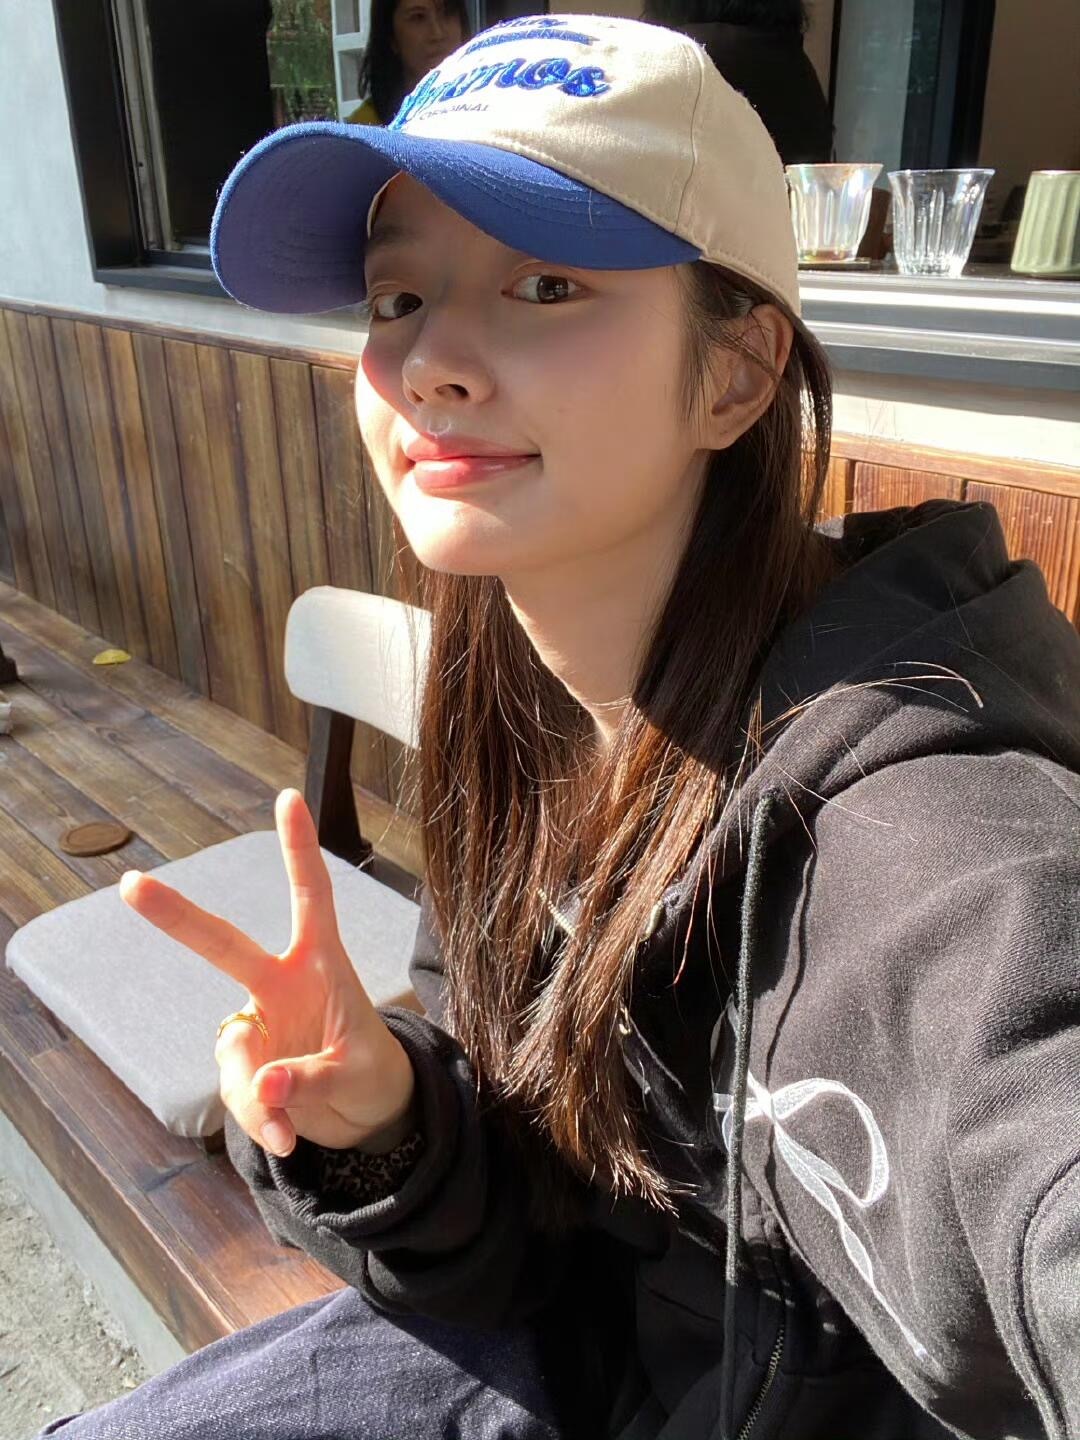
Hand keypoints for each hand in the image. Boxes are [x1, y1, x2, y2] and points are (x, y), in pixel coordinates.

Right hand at [118, 789, 415, 1159]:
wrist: (369, 1118)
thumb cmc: (373, 1075)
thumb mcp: (356, 1075)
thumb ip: (307, 1078)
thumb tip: (262, 1084)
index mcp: (320, 965)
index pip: (310, 896)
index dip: (298, 848)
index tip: (289, 796)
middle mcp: (279, 984)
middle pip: (223, 944)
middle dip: (176, 916)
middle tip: (131, 885)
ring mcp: (256, 1023)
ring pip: (232, 1053)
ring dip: (255, 1096)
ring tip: (292, 1124)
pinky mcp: (243, 1064)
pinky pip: (235, 1093)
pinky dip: (258, 1120)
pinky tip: (286, 1138)